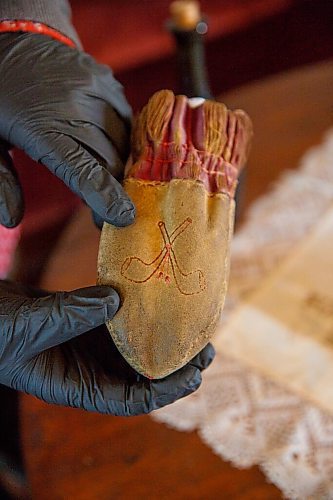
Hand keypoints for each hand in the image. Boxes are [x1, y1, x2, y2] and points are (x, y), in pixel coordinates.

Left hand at [0, 32, 134, 228]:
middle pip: (108, 160)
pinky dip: (121, 139)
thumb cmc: (1, 98)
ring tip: (104, 174)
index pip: (84, 171)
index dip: (106, 197)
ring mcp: (94, 90)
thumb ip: (0, 181)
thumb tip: (12, 220)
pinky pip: (125, 119)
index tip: (123, 218)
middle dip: (111, 189)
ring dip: (117, 164)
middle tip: (103, 208)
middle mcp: (74, 107)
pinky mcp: (107, 80)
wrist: (16, 38)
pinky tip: (107, 145)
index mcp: (42, 128)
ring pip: (121, 141)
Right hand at [0, 281, 214, 414]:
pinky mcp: (84, 319)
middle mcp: (88, 369)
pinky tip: (153, 297)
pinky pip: (117, 319)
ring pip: (133, 345)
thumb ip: (71, 315)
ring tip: (189, 321)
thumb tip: (117, 300)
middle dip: (174, 364)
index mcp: (76, 386)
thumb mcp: (29, 327)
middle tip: (205, 345)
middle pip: (141, 374)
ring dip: (160, 336)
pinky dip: (135, 310)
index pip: (132, 400)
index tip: (195, 374)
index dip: (166, 391)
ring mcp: (87, 344)